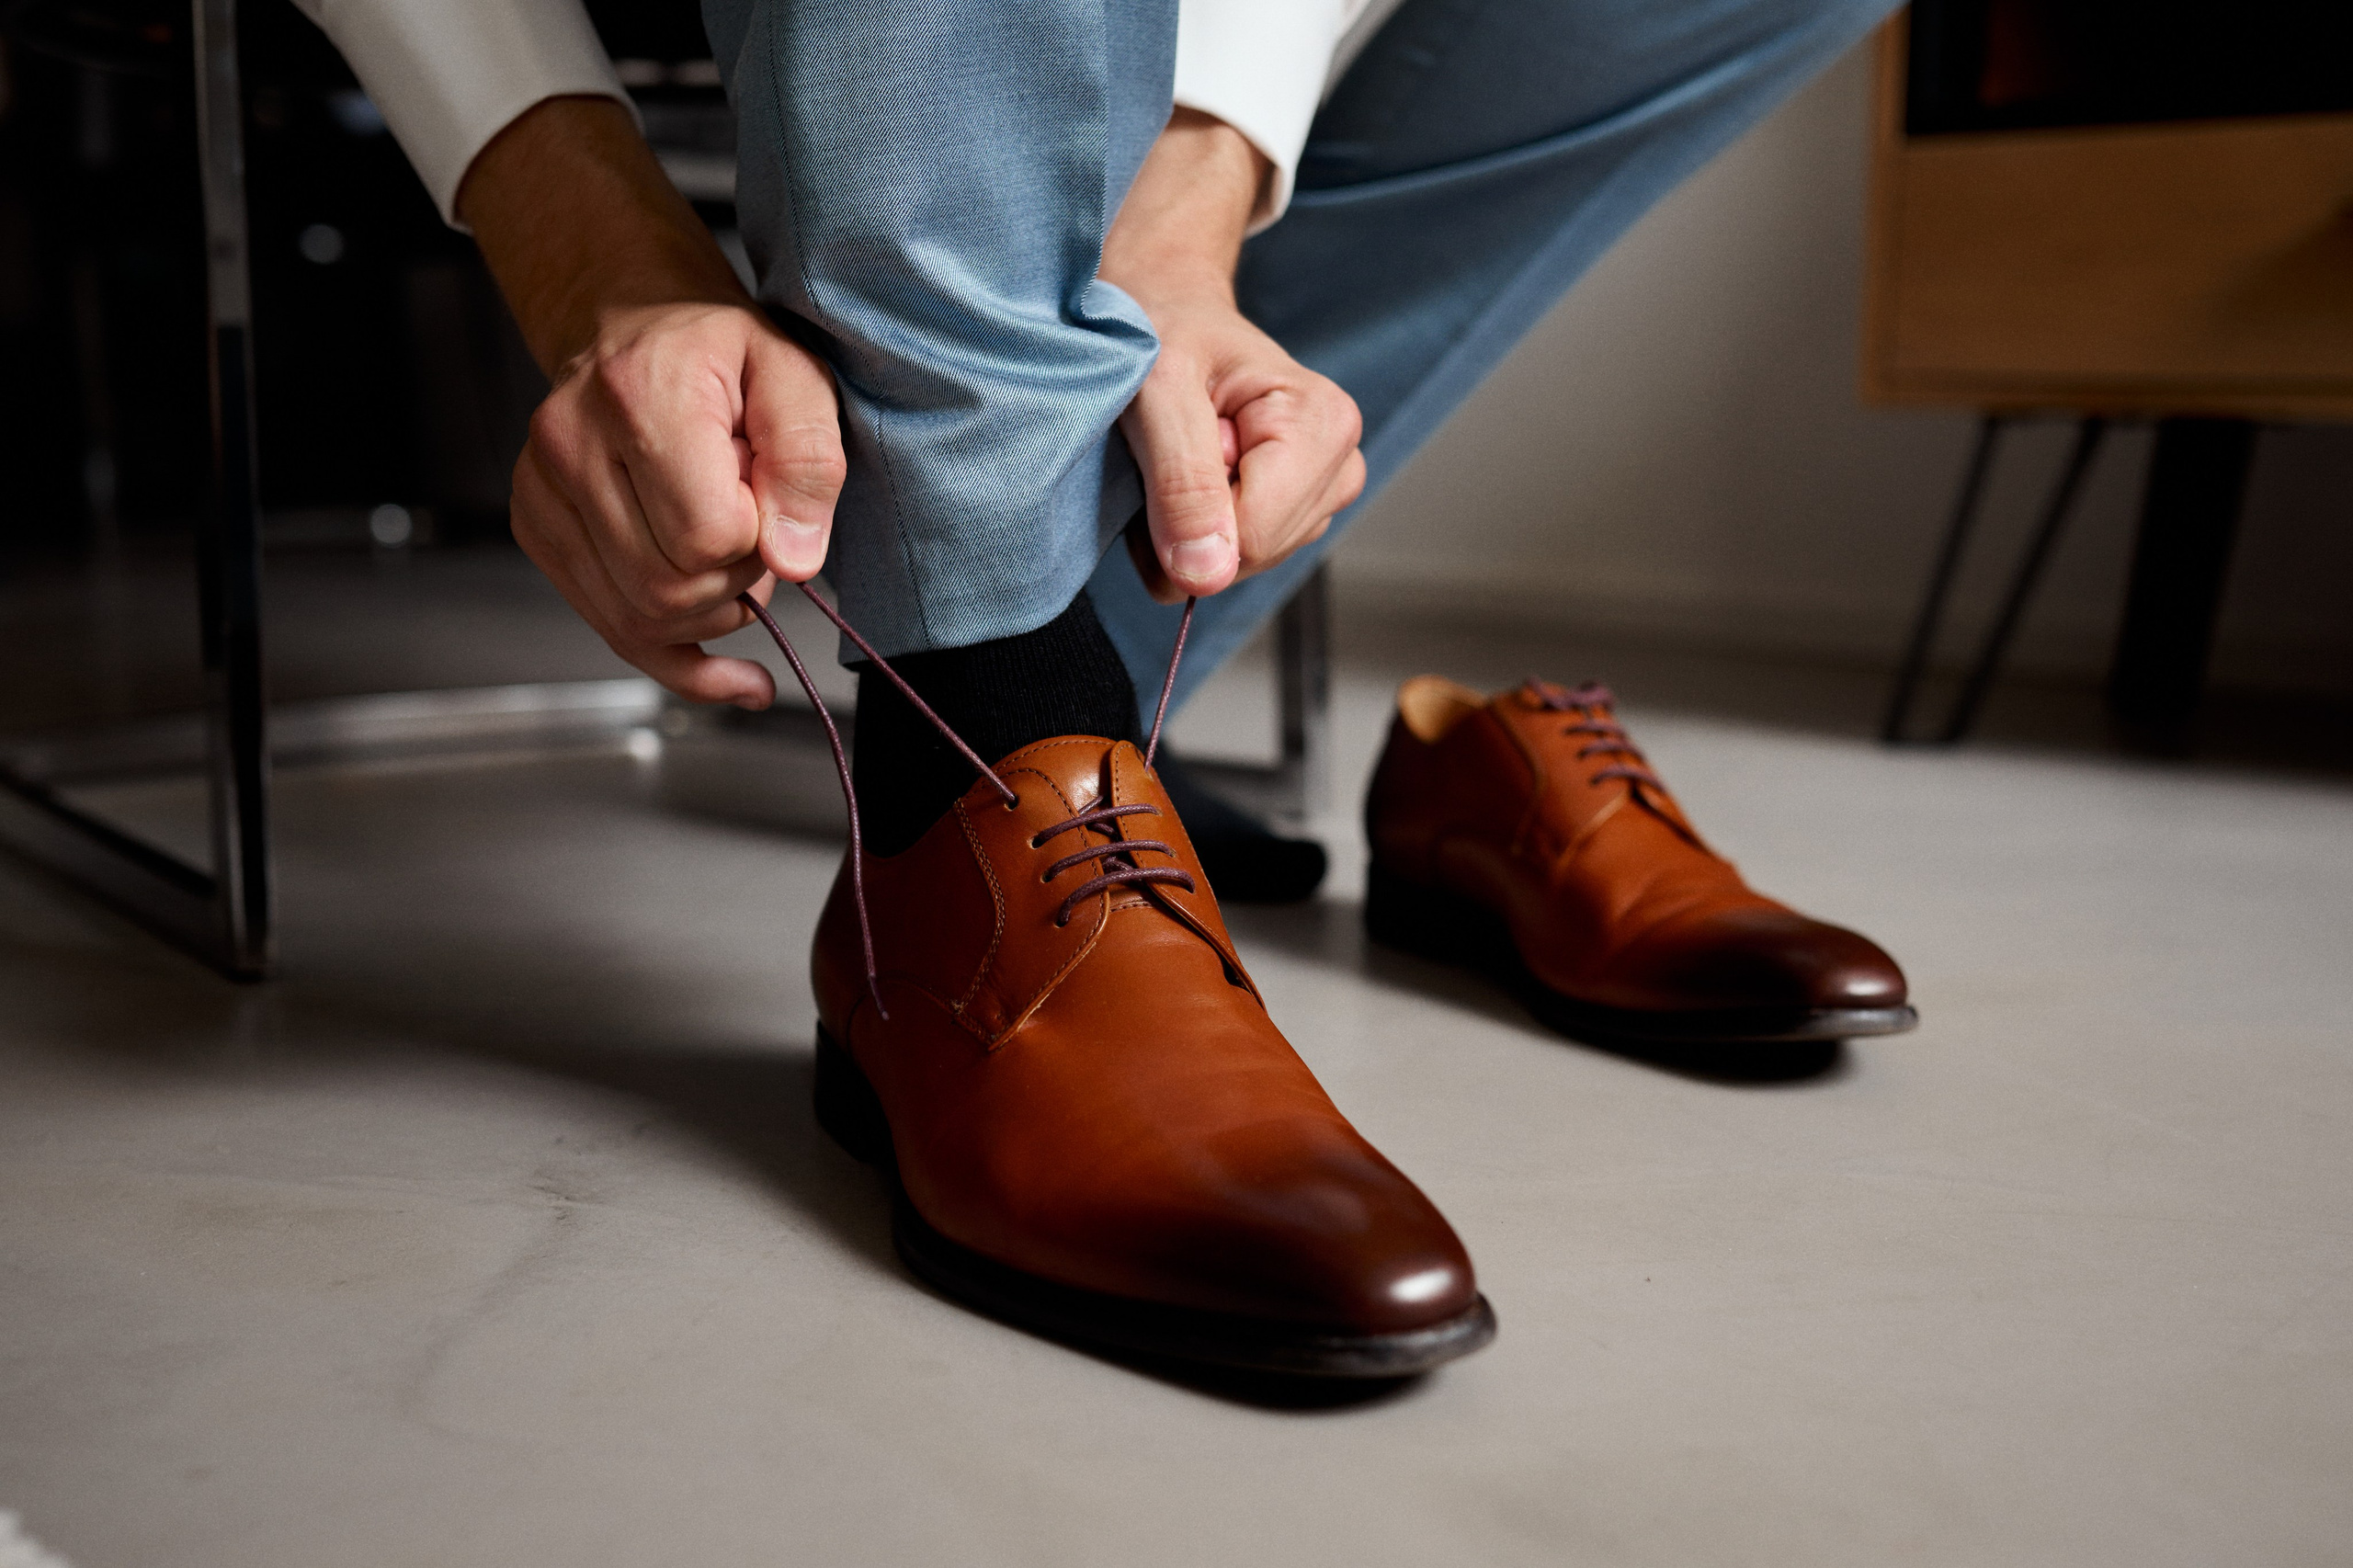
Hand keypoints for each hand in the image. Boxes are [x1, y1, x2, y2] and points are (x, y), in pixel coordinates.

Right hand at [459, 97, 845, 706]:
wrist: (637, 326)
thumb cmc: (721, 352)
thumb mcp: (795, 376)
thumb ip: (808, 462)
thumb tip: (792, 560)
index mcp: (636, 395)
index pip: (708, 536)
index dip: (759, 539)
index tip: (769, 501)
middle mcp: (569, 444)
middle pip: (668, 588)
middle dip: (735, 583)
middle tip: (756, 530)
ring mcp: (543, 493)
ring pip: (638, 620)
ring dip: (708, 613)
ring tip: (731, 557)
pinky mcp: (539, 530)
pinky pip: (611, 629)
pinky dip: (679, 660)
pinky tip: (732, 675)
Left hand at [1100, 110, 1364, 601]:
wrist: (1166, 309)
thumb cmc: (1163, 331)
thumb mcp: (1157, 393)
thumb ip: (1183, 484)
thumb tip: (1206, 577)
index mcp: (1323, 426)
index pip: (1252, 535)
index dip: (1187, 515)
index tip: (1164, 450)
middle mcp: (1341, 465)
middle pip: (1250, 555)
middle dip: (1188, 522)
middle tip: (1165, 449)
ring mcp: (1321, 495)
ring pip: (1239, 564)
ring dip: (1185, 524)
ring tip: (1176, 454)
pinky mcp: (1296, 513)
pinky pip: (1232, 558)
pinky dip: (1191, 529)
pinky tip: (1187, 477)